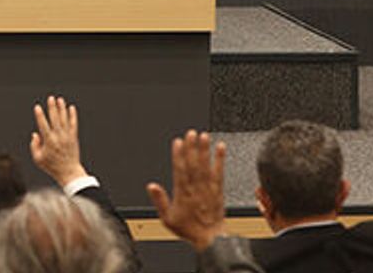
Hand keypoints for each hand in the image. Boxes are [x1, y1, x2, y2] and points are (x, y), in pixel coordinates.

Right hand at [30, 95, 88, 187]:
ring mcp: (67, 137)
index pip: (43, 125)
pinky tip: (71, 108)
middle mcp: (59, 137)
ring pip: (64, 119)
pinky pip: (73, 124)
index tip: (37, 107)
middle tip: (51, 98)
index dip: (40, 115)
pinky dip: (73, 115)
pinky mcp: (74, 138)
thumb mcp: (38, 159)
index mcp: (49, 142)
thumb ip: (34, 146)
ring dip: (62, 108)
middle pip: (55, 119)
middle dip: (52, 107)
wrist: (69, 172)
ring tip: (60, 99)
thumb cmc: (52, 166)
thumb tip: (35, 134)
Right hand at [147, 130, 227, 251]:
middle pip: (193, 164)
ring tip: (204, 136)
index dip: (178, 154)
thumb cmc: (189, 230)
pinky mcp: (219, 191)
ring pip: (206, 166)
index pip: (180, 169)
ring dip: (205, 150)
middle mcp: (196, 189)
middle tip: (191, 133)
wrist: (211, 239)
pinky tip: (221, 149)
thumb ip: (159, 201)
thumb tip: (151, 186)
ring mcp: (209, 189)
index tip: (178, 142)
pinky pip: (219, 173)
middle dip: (192, 147)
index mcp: (183, 193)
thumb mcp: (167, 219)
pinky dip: (220, 160)